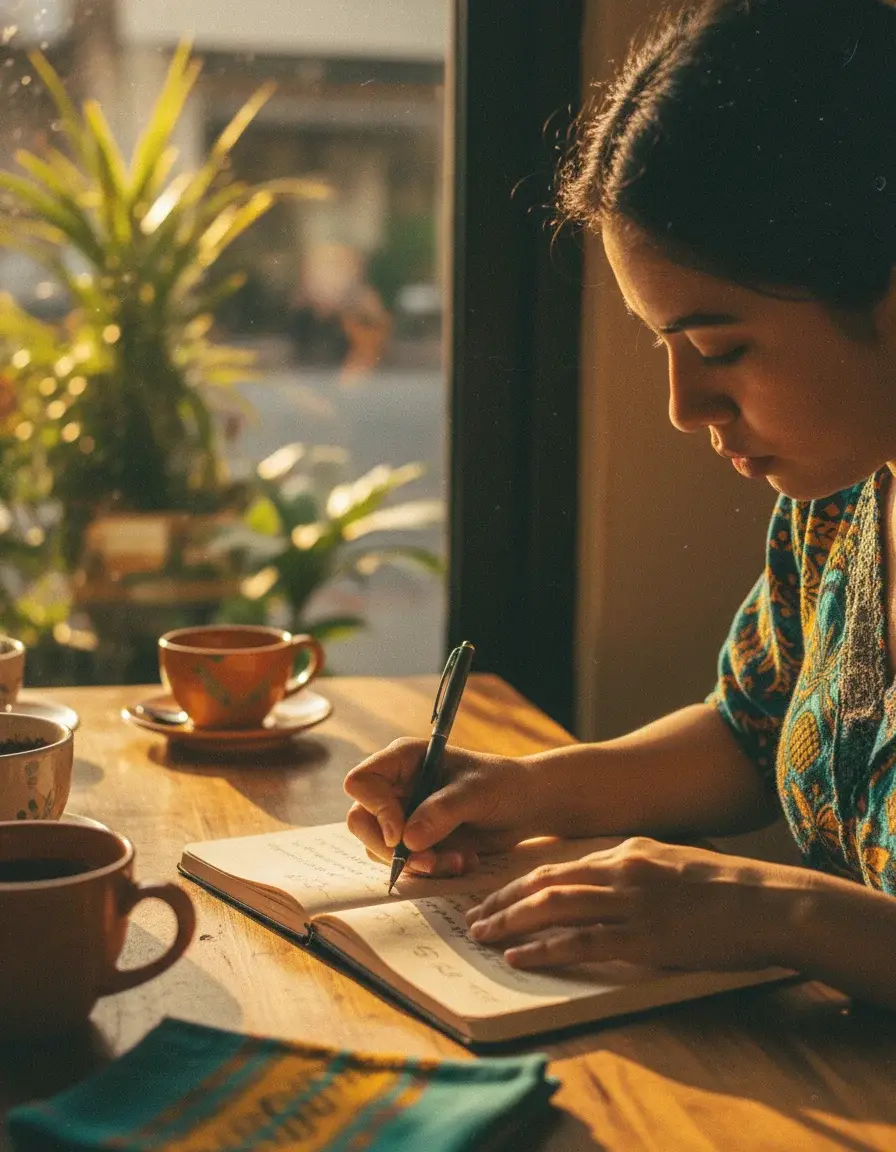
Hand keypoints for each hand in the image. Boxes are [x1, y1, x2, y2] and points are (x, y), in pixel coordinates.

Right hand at [344, 739, 545, 876]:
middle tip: (429, 862)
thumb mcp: (476, 793)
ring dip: (418, 864)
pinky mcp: (416, 840)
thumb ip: (442, 811)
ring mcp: (403, 814)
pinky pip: (405, 863)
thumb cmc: (503, 785)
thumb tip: (407, 839)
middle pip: (361, 821)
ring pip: (381, 848)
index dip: (375, 809)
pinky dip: (432, 870)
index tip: (400, 833)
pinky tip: (463, 861)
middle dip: (392, 849)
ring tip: (458, 861)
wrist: (525, 806)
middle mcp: (396, 786)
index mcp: (403, 760)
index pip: (361, 782)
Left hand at [465, 837, 798, 970]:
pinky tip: (519, 956)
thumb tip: (599, 884)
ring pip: (553, 906)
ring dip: (511, 921)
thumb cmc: (724, 887)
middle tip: (473, 919)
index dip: (518, 883)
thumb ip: (633, 870)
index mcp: (625, 851)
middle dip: (502, 901)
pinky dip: (544, 948)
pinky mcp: (643, 935)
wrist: (766, 901)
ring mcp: (630, 902)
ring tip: (482, 935)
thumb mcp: (671, 864)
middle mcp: (620, 870)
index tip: (492, 897)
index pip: (557, 866)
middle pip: (545, 883)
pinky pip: (581, 941)